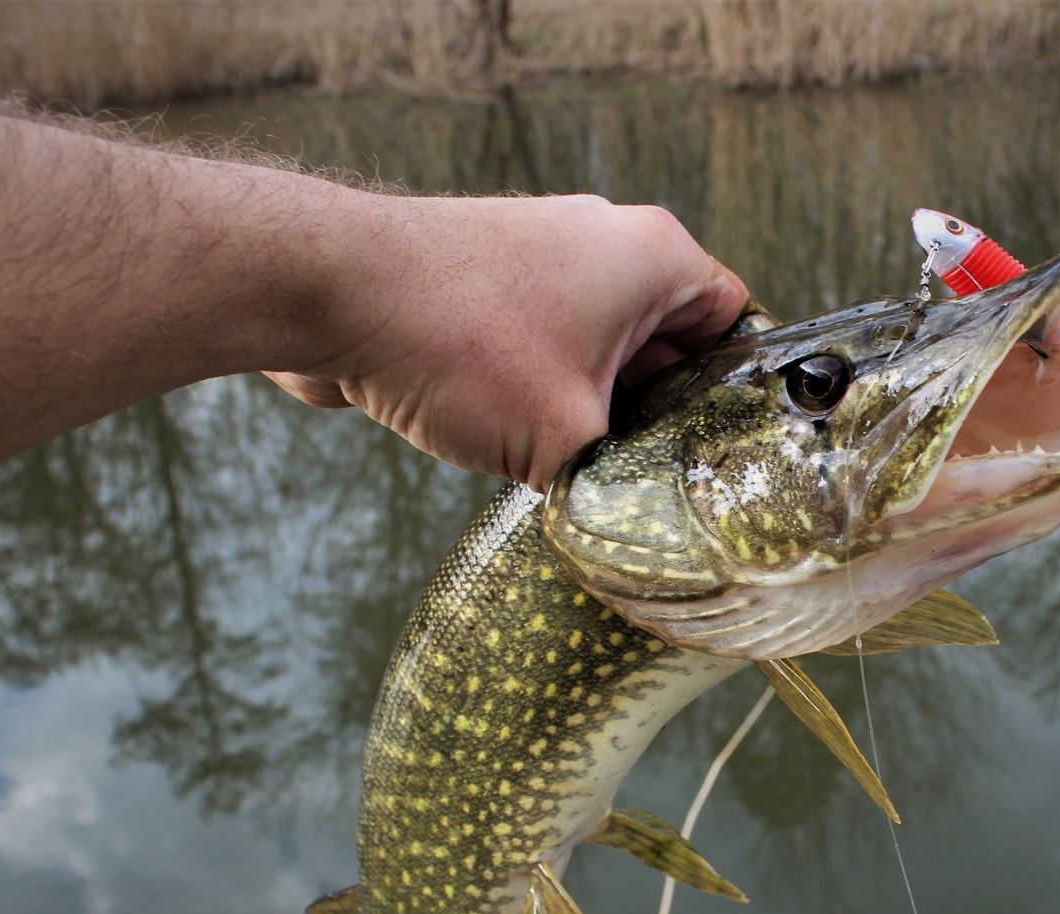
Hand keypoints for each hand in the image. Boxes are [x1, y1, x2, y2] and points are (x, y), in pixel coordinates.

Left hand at [264, 194, 746, 492]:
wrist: (326, 290)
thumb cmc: (456, 343)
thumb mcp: (563, 441)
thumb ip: (612, 482)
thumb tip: (623, 522)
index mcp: (653, 257)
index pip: (733, 325)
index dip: (731, 397)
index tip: (717, 460)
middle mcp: (605, 244)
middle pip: (665, 346)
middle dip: (653, 415)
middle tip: (645, 484)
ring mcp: (541, 258)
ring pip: (596, 354)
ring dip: (588, 412)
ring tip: (575, 471)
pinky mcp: (485, 282)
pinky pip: (538, 348)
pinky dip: (536, 395)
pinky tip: (515, 450)